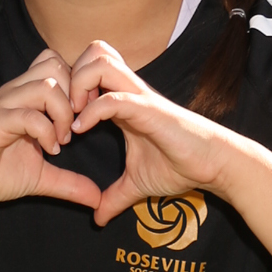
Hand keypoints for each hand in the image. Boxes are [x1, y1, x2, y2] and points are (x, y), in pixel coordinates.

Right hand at [0, 49, 103, 210]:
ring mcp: (4, 105)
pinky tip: (49, 150)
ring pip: (46, 85)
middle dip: (76, 96)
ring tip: (62, 140)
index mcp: (25, 97)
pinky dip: (46, 131)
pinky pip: (28, 114)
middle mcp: (15, 93)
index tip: (85, 118)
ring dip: (62, 114)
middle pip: (56, 66)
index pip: (58, 64)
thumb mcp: (40, 177)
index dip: (79, 87)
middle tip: (77, 126)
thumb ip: (69, 182)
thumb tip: (97, 198)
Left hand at [69, 40, 233, 229]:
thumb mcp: (136, 183)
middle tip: (64, 108)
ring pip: (100, 62)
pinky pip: (113, 98)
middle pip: (93, 52)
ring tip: (72, 116)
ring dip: (79, 85)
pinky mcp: (148, 110)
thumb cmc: (179, 166)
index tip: (59, 116)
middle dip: (71, 75)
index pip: (90, 68)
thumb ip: (114, 197)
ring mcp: (138, 97)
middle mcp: (129, 91)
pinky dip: (91, 110)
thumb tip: (98, 219)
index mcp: (123, 101)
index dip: (69, 85)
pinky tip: (81, 130)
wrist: (212, 165)